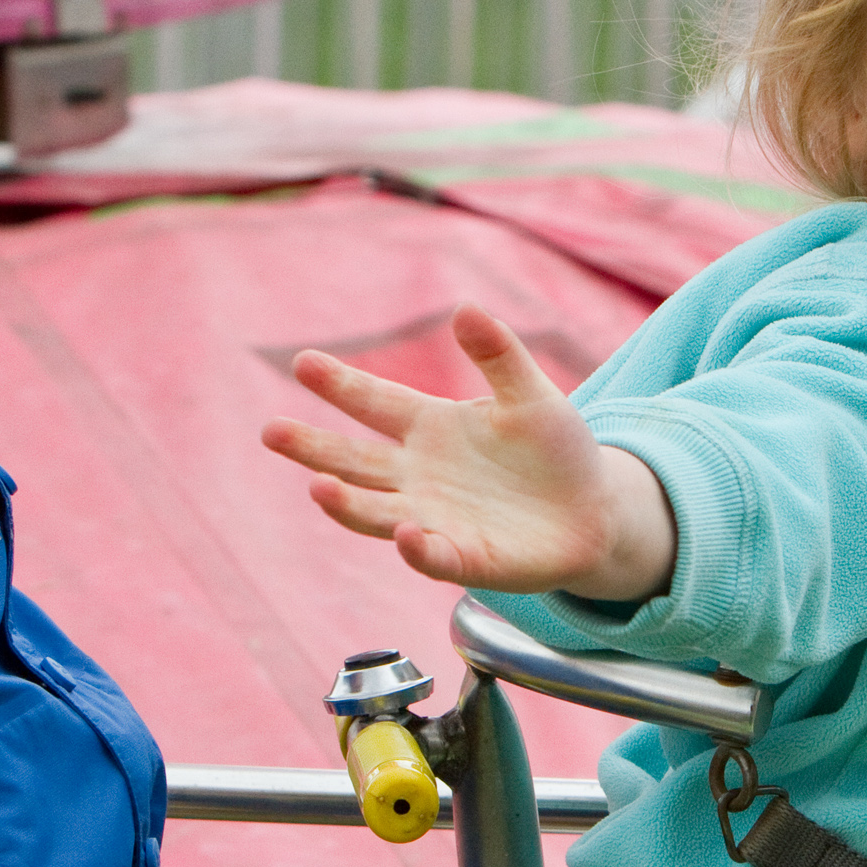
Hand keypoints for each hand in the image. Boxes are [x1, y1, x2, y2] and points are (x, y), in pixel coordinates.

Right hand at [261, 303, 678, 600]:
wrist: (594, 513)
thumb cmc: (556, 451)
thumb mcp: (531, 394)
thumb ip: (499, 355)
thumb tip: (465, 309)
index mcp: (429, 427)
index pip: (374, 402)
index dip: (340, 385)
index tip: (303, 362)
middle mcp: (418, 475)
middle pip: (354, 461)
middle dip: (313, 448)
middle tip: (272, 431)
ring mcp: (435, 518)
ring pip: (376, 512)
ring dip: (346, 503)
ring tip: (318, 486)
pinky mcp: (466, 557)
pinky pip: (433, 554)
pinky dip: (417, 546)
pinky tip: (407, 532)